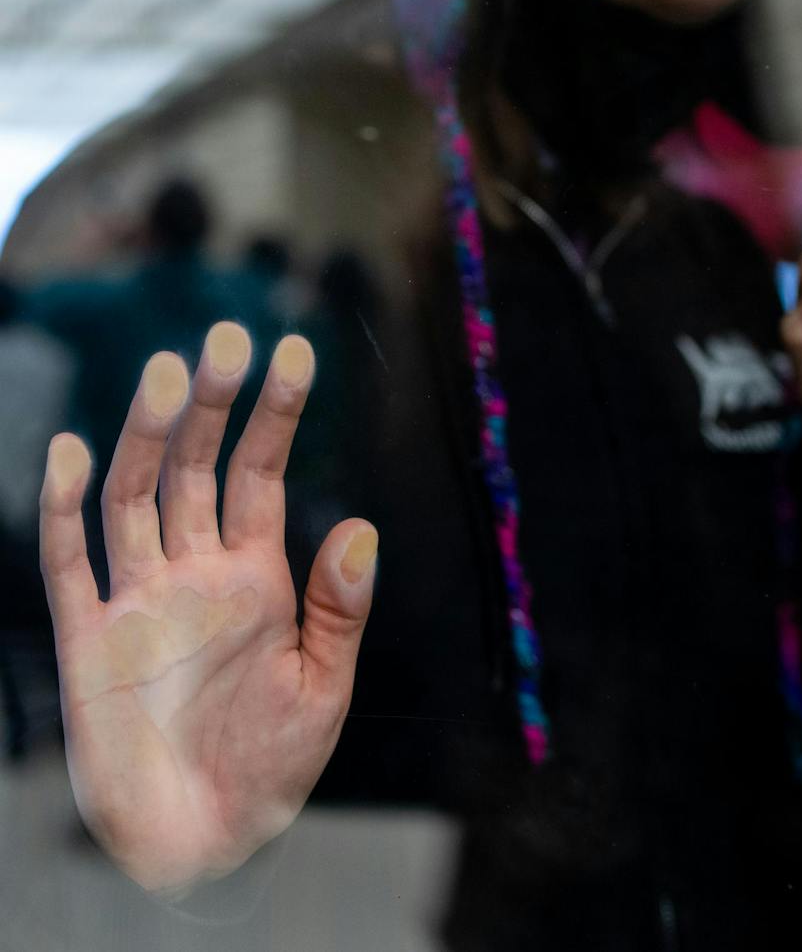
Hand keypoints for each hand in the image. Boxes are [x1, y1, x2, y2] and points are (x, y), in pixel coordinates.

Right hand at [40, 323, 376, 895]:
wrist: (204, 838)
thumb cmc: (270, 765)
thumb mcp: (322, 686)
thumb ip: (337, 608)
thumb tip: (364, 526)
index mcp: (256, 575)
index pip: (261, 474)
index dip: (276, 414)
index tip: (295, 351)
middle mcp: (195, 571)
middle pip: (198, 467)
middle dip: (212, 403)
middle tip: (226, 337)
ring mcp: (139, 598)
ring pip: (137, 495)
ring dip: (149, 435)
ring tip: (168, 373)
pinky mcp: (88, 639)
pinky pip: (70, 563)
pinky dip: (64, 508)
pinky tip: (70, 450)